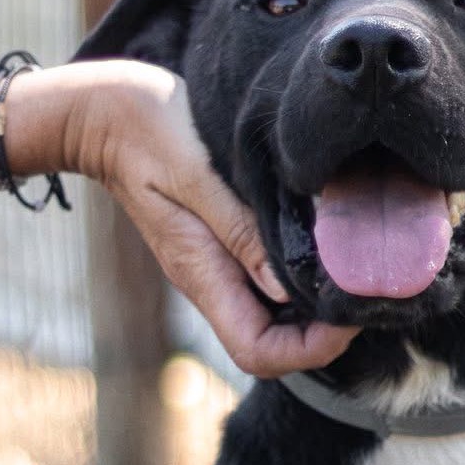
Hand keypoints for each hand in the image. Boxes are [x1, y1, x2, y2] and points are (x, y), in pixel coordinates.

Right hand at [57, 61, 357, 376]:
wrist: (101, 112)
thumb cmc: (149, 132)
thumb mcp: (201, 176)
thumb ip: (243, 233)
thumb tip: (288, 290)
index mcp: (202, 275)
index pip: (258, 353)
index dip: (311, 351)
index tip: (349, 316)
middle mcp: (209, 283)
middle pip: (270, 346)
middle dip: (321, 337)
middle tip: (363, 296)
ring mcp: (213, 270)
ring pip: (271, 321)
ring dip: (313, 313)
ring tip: (352, 274)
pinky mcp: (218, 250)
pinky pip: (264, 288)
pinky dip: (298, 284)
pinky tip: (323, 252)